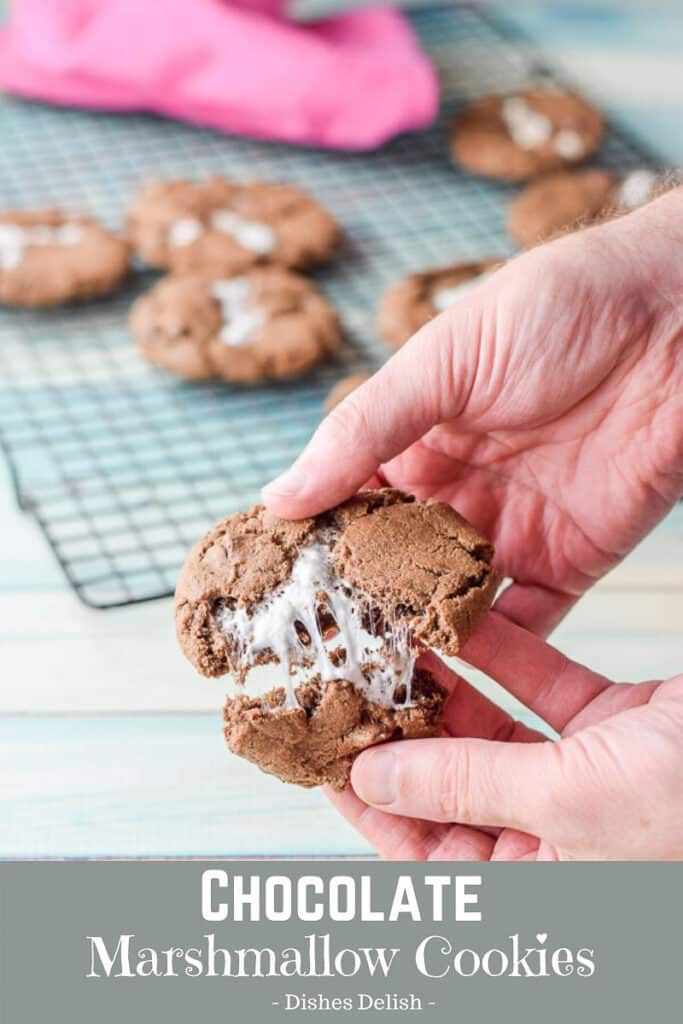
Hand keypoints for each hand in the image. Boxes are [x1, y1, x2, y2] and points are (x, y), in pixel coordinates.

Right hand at [263, 188, 682, 635]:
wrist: (675, 313)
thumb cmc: (555, 307)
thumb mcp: (441, 360)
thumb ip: (363, 431)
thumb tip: (279, 496)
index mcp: (414, 440)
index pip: (347, 505)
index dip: (312, 548)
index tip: (271, 594)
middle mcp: (455, 492)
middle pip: (394, 565)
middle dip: (358, 608)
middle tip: (312, 655)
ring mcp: (509, 530)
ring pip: (449, 602)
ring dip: (415, 638)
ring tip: (368, 680)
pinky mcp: (567, 561)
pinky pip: (523, 620)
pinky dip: (488, 650)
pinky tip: (448, 676)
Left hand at [327, 614, 682, 860]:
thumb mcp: (567, 805)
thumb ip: (467, 787)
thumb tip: (377, 779)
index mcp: (538, 886)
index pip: (426, 852)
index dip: (372, 803)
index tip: (326, 753)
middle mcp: (555, 837)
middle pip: (453, 781)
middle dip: (406, 727)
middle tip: (355, 675)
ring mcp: (585, 778)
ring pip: (496, 729)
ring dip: (451, 684)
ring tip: (395, 638)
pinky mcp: (614, 726)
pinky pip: (546, 689)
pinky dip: (509, 656)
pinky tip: (463, 621)